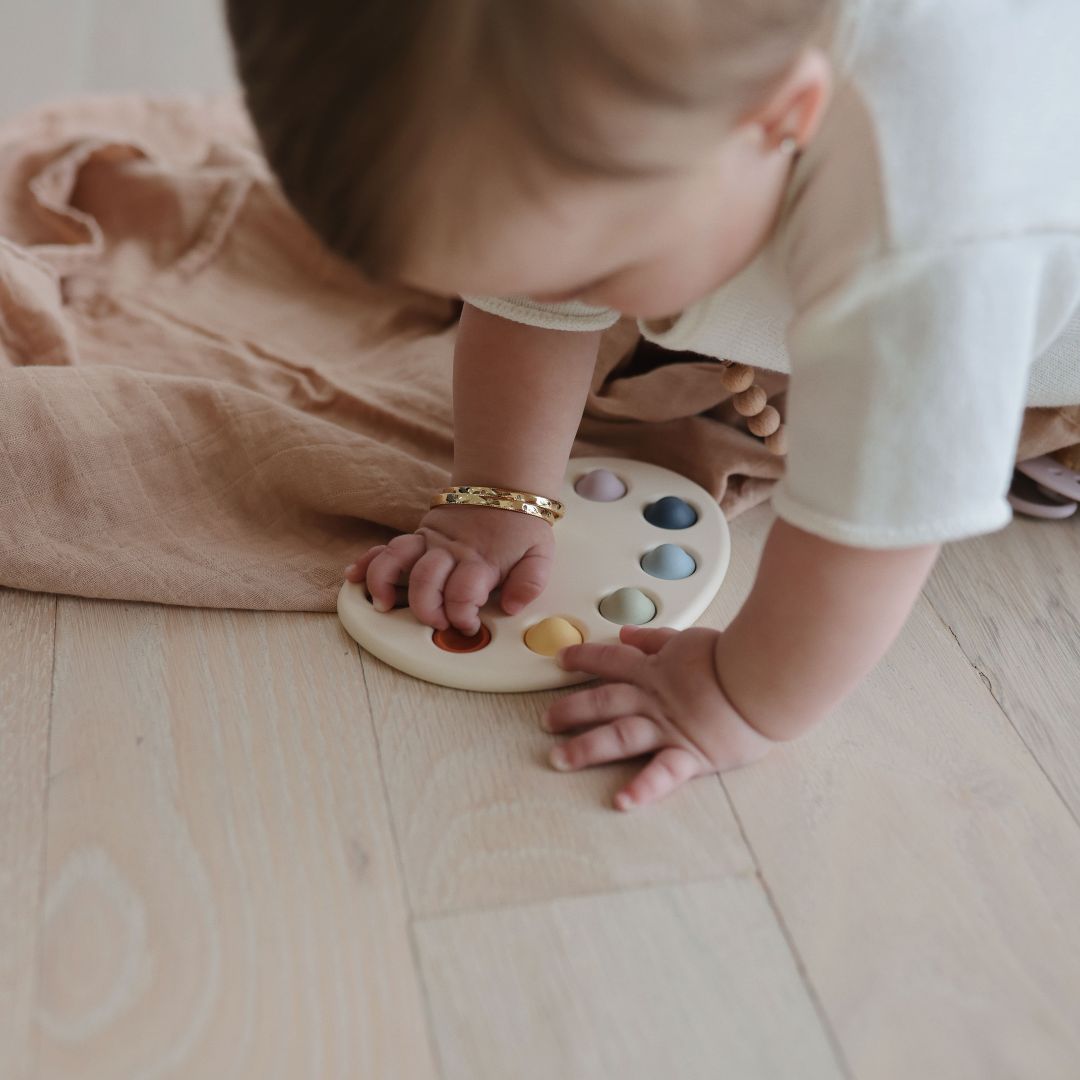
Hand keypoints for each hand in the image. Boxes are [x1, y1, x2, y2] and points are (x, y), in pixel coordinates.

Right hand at [344, 505, 553, 634]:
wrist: (506, 487)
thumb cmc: (521, 526)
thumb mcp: (540, 554)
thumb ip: (531, 582)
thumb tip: (512, 607)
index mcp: (481, 561)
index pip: (463, 594)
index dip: (463, 616)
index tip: (469, 627)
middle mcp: (450, 551)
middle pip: (426, 581)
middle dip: (426, 609)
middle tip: (435, 624)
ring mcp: (430, 542)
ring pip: (397, 560)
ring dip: (384, 584)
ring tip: (382, 605)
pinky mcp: (418, 536)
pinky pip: (387, 548)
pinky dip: (368, 562)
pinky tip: (354, 576)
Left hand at [543, 625, 775, 809]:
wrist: (765, 677)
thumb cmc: (735, 656)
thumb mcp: (690, 638)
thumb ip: (656, 640)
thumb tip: (627, 635)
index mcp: (655, 669)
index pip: (610, 660)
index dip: (583, 658)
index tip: (562, 660)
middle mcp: (655, 699)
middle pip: (604, 701)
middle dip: (571, 710)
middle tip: (545, 721)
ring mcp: (670, 727)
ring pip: (619, 736)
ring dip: (586, 748)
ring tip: (559, 759)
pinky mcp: (691, 754)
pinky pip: (663, 773)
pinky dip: (643, 788)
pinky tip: (622, 801)